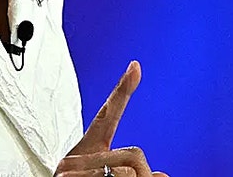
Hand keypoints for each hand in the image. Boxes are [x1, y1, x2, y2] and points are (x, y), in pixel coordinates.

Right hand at [55, 61, 167, 176]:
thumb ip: (133, 174)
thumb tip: (163, 174)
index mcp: (86, 154)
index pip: (107, 117)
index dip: (122, 92)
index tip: (135, 66)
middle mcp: (75, 157)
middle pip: (133, 154)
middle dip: (140, 175)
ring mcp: (69, 169)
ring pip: (128, 172)